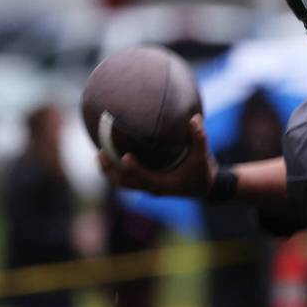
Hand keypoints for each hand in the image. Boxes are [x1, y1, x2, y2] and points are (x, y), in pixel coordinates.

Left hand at [98, 115, 216, 196]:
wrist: (205, 188)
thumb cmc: (202, 173)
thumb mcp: (202, 157)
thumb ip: (199, 138)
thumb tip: (195, 118)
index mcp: (164, 184)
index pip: (144, 178)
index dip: (134, 169)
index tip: (125, 156)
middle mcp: (152, 188)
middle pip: (124, 183)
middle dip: (111, 170)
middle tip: (100, 153)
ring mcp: (147, 188)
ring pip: (122, 183)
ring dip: (110, 171)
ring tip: (100, 154)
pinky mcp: (146, 184)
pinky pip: (126, 179)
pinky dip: (117, 170)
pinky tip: (112, 155)